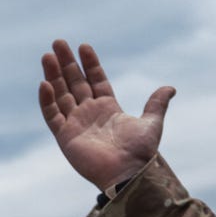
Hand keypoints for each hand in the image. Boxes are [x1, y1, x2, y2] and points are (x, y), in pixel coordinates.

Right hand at [38, 39, 174, 190]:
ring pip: (61, 94)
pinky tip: (45, 83)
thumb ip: (156, 104)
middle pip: (75, 83)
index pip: (96, 80)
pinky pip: (52, 115)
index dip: (90, 63)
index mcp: (108, 108)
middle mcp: (90, 113)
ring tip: (47, 55)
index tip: (84, 46)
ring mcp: (76, 124)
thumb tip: (170, 88)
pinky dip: (47, 100)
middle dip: (66, 63)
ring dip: (53, 75)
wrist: (129, 174)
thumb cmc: (141, 152)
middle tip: (58, 43)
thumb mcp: (151, 123)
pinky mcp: (65, 137)